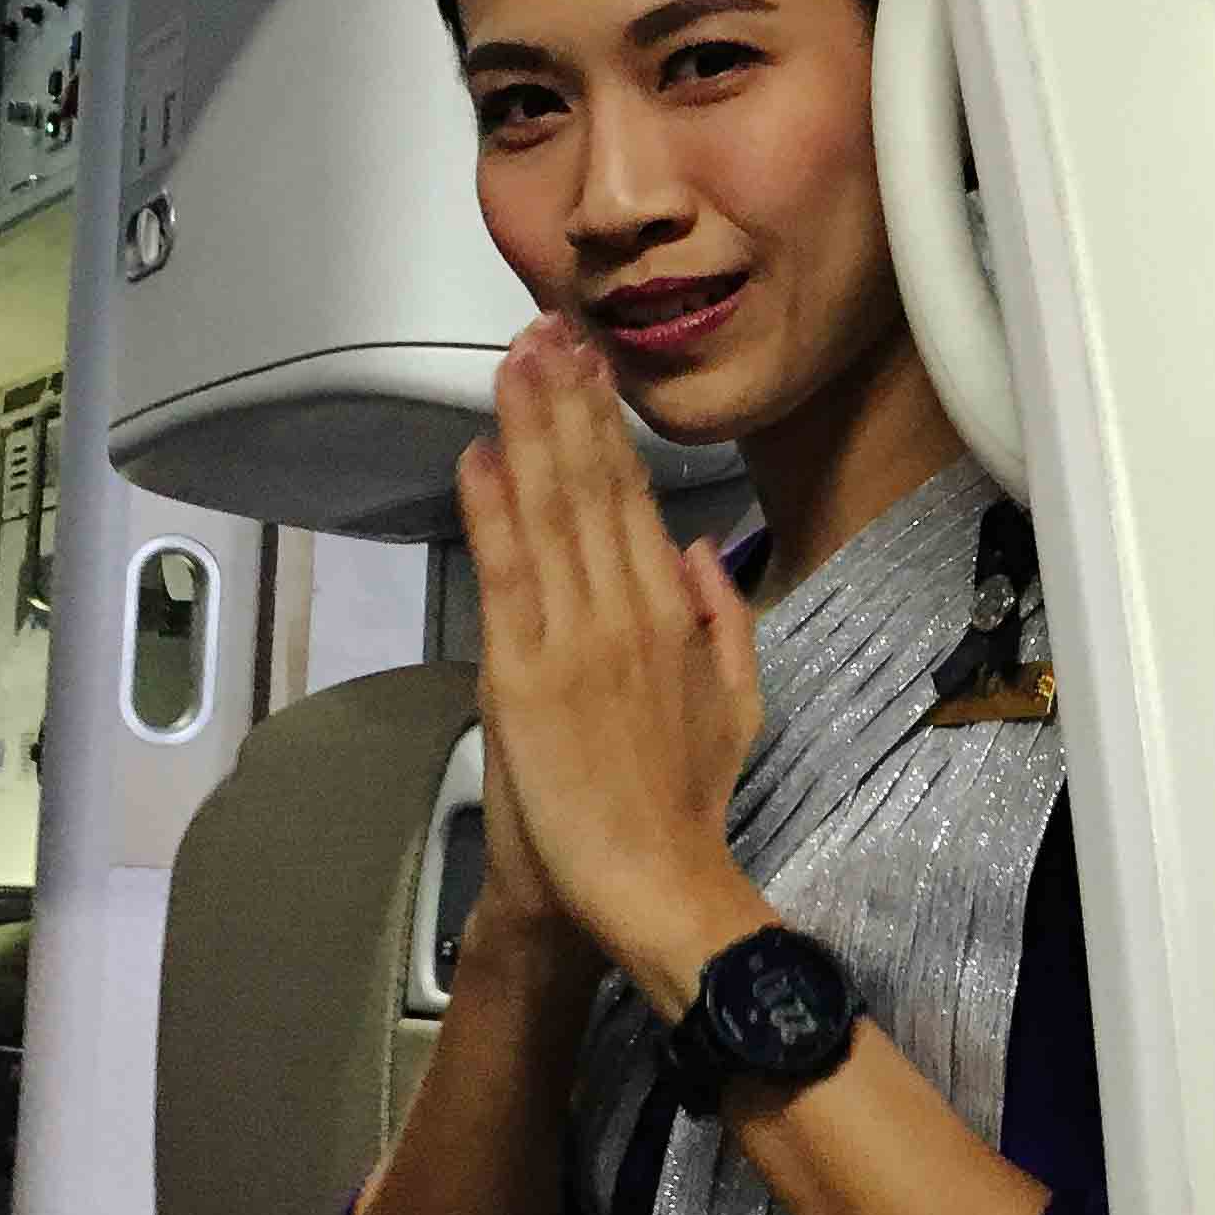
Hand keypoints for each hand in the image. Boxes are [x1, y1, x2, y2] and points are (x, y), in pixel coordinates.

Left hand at [455, 319, 773, 1004]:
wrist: (651, 883)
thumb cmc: (685, 808)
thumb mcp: (736, 706)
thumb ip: (721, 619)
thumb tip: (697, 549)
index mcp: (672, 616)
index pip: (633, 500)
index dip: (606, 426)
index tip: (590, 367)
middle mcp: (625, 611)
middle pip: (591, 485)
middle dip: (564, 401)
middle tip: (545, 330)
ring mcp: (573, 638)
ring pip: (548, 512)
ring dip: (525, 430)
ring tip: (511, 364)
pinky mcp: (523, 673)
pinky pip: (506, 572)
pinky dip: (490, 509)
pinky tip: (478, 454)